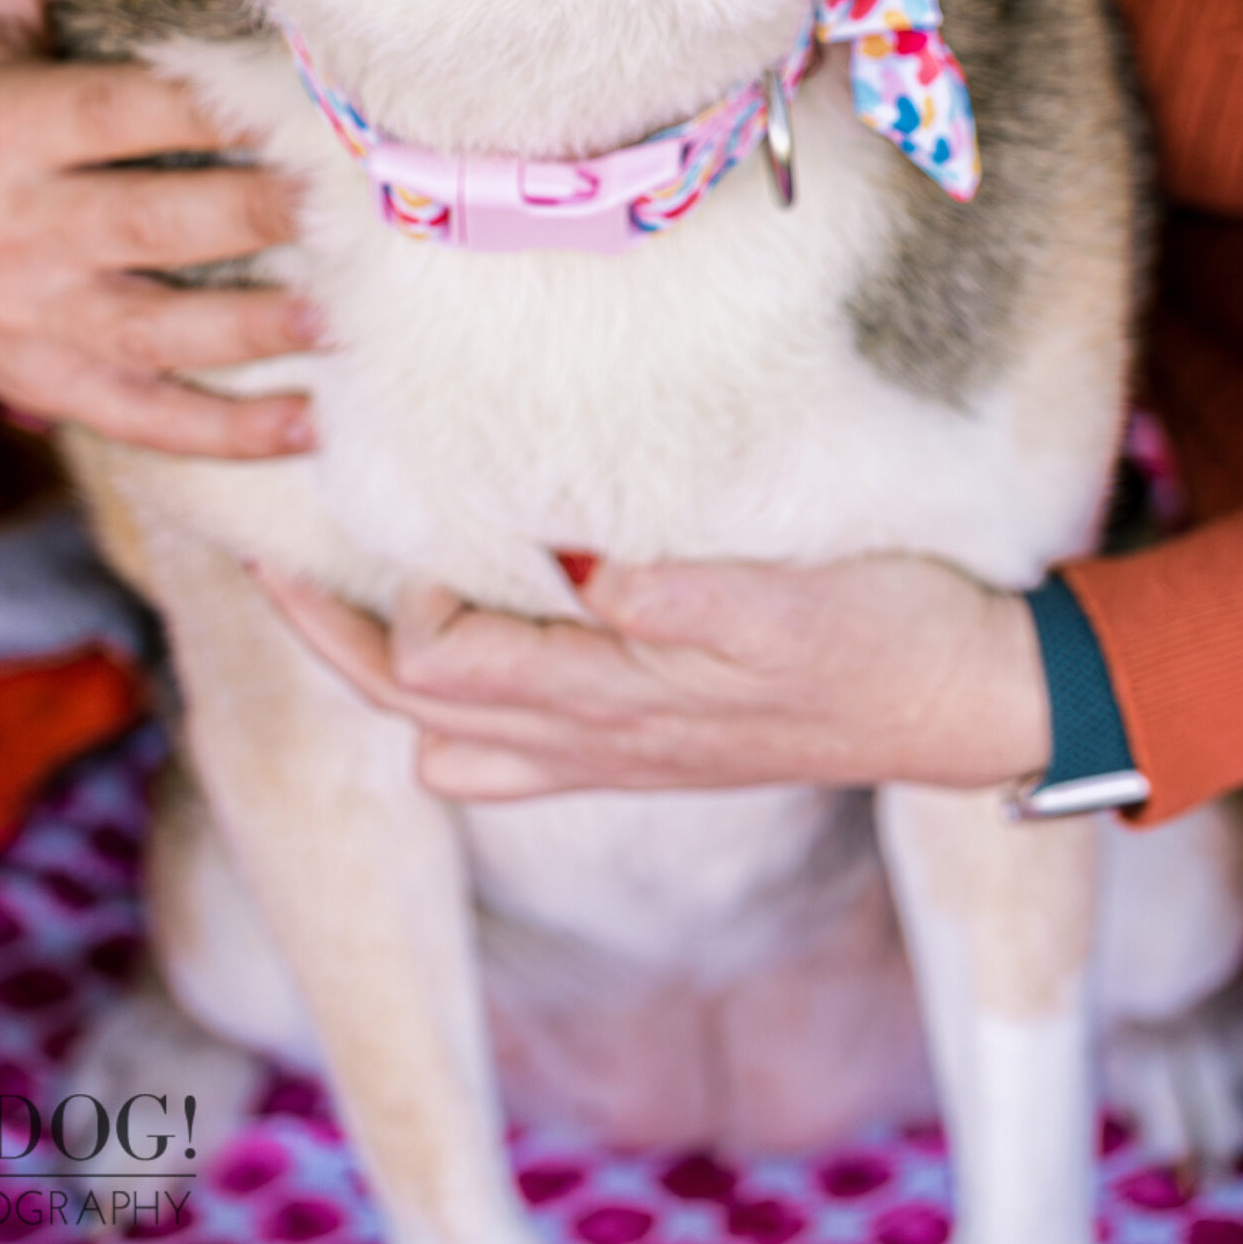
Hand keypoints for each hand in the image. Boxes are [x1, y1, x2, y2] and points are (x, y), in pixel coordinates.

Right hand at [0, 0, 321, 501]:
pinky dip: (233, 430)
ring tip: (348, 311)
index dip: (219, 106)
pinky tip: (313, 422)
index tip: (313, 96)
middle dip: (262, 216)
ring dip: (263, 329)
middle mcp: (25, 229)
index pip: (128, 112)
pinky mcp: (60, 388)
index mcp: (9, 131)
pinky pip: (152, 420)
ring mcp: (43, 320)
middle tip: (358, 201)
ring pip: (166, 333)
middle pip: (161, 225)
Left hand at [258, 551, 1050, 799]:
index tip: (387, 490)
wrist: (973, 706)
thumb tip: (582, 572)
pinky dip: (461, 700)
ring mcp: (619, 751)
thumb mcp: (794, 604)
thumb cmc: (889, 637)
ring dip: (389, 675)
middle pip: (412, 713)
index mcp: (617, 699)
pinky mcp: (650, 743)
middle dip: (334, 642)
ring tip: (357, 589)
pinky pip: (514, 753)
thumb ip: (685, 598)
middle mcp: (596, 740)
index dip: (402, 590)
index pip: (441, 665)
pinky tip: (475, 631)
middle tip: (269, 561)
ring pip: (451, 742)